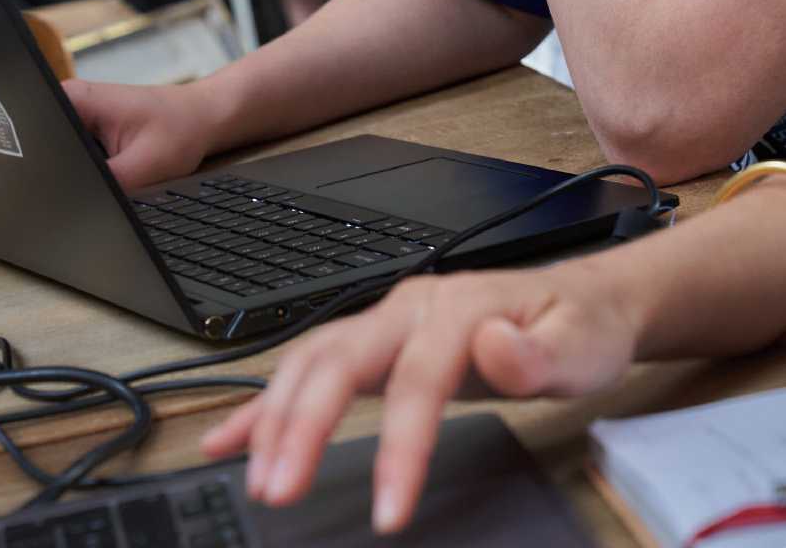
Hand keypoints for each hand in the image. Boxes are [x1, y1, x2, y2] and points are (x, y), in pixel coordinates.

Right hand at [0, 77, 214, 203]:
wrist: (205, 118)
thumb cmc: (178, 130)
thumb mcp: (145, 166)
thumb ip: (105, 188)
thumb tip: (67, 210)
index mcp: (71, 101)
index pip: (10, 118)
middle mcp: (63, 106)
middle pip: (3, 130)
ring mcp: (68, 121)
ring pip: (18, 143)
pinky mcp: (78, 137)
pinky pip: (39, 154)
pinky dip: (15, 171)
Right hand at [201, 264, 638, 532]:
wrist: (580, 301)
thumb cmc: (578, 326)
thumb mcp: (580, 343)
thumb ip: (537, 352)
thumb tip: (492, 346)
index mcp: (455, 307)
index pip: (416, 379)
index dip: (399, 445)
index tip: (389, 511)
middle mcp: (408, 307)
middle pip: (339, 358)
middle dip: (301, 425)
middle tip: (276, 490)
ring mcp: (385, 321)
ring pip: (312, 358)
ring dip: (276, 414)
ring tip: (252, 475)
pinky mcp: (375, 343)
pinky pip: (310, 366)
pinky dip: (267, 402)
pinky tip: (231, 437)